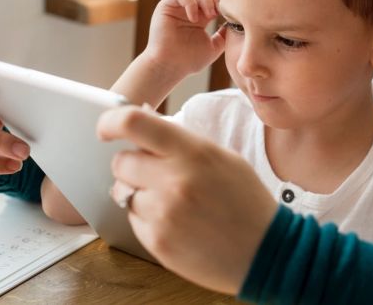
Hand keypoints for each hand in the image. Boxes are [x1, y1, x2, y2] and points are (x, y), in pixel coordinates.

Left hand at [99, 105, 278, 294]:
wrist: (266, 251)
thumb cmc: (246, 202)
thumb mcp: (222, 158)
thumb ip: (181, 141)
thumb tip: (142, 120)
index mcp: (193, 152)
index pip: (133, 123)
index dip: (111, 121)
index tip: (106, 128)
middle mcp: (174, 181)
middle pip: (122, 161)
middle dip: (131, 165)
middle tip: (152, 173)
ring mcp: (164, 213)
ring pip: (124, 192)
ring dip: (139, 194)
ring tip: (172, 203)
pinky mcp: (157, 242)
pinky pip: (133, 220)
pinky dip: (147, 219)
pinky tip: (176, 223)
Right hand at [144, 0, 226, 76]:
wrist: (169, 67)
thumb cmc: (189, 60)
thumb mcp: (214, 46)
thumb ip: (224, 34)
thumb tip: (236, 24)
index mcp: (201, 15)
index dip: (223, 0)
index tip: (229, 13)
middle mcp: (188, 8)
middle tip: (219, 12)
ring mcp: (177, 6)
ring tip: (209, 15)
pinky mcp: (166, 6)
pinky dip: (191, 2)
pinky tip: (194, 18)